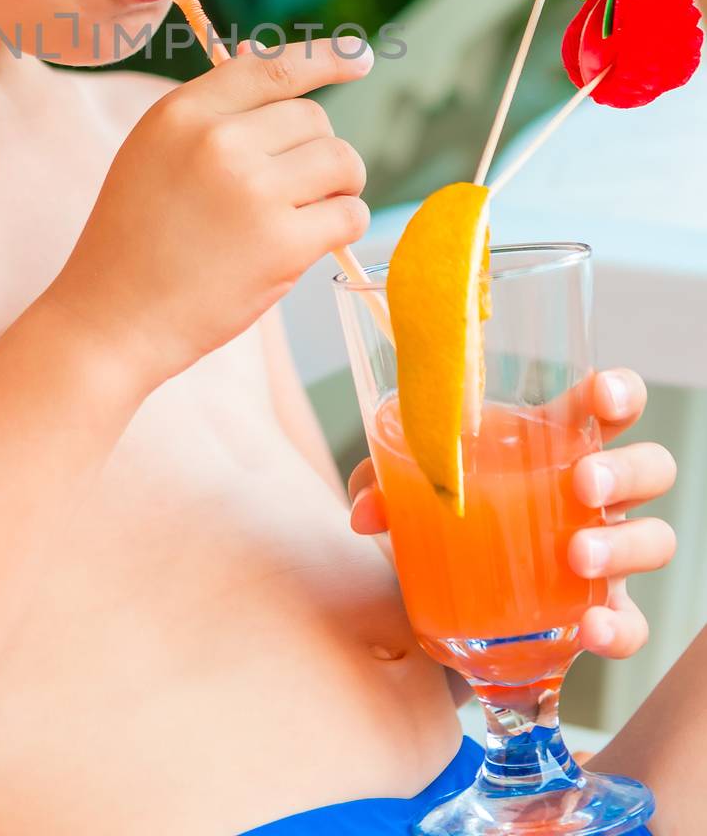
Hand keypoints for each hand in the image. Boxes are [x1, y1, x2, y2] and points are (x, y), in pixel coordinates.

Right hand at [56, 37, 372, 390]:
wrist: (111, 319)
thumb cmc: (135, 239)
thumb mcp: (154, 154)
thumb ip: (213, 115)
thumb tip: (281, 66)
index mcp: (183, 113)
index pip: (271, 68)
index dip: (326, 58)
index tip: (360, 58)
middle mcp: (218, 141)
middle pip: (314, 119)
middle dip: (318, 151)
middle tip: (295, 189)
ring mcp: (252, 191)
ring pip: (342, 161)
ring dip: (340, 187)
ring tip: (306, 213)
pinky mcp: (281, 243)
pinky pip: (349, 214)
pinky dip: (342, 226)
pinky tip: (309, 242)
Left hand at [348, 368, 676, 658]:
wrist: (446, 596)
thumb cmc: (447, 516)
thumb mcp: (410, 489)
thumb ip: (385, 484)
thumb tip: (367, 511)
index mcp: (554, 445)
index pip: (607, 405)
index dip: (619, 392)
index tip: (602, 395)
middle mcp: (591, 497)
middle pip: (650, 467)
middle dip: (627, 470)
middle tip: (583, 484)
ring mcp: (603, 555)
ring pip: (655, 539)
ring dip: (624, 545)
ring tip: (578, 556)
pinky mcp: (598, 613)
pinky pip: (633, 623)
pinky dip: (619, 629)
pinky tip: (590, 628)